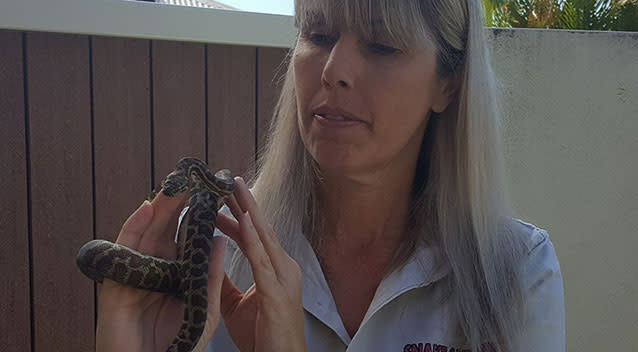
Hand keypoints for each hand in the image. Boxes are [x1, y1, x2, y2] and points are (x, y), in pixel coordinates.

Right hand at [95, 192, 226, 351]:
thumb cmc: (179, 346)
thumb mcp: (203, 308)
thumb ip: (210, 276)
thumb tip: (218, 240)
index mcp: (178, 276)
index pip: (187, 241)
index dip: (198, 219)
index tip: (212, 195)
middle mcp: (157, 271)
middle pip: (167, 232)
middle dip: (179, 206)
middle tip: (193, 181)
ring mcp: (136, 274)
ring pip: (147, 234)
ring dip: (158, 209)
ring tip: (174, 186)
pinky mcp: (117, 282)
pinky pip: (125, 251)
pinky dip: (134, 228)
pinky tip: (147, 208)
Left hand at [216, 177, 307, 351]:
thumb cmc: (264, 334)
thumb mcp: (235, 304)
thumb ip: (222, 281)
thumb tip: (206, 262)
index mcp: (275, 268)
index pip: (254, 235)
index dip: (238, 215)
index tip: (221, 199)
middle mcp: (283, 266)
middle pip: (261, 228)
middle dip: (245, 203)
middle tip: (227, 180)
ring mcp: (283, 276)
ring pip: (263, 236)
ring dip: (248, 211)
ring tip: (235, 189)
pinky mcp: (276, 290)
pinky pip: (262, 260)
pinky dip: (252, 239)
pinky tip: (242, 222)